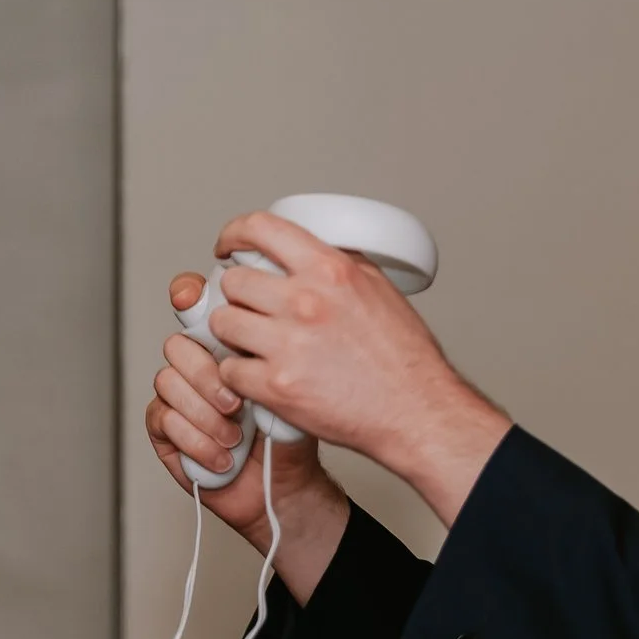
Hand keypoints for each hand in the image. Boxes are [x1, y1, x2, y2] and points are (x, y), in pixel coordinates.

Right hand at [147, 272, 350, 600]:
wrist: (288, 486)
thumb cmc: (295, 431)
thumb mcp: (299, 380)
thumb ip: (276, 346)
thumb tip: (262, 319)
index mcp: (230, 341)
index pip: (199, 302)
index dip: (191, 295)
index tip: (194, 298)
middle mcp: (201, 363)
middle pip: (179, 343)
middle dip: (207, 373)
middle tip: (236, 401)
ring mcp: (180, 394)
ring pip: (169, 380)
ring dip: (206, 413)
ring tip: (237, 435)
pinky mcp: (166, 429)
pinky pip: (164, 419)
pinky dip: (198, 441)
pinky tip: (224, 456)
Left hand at [207, 212, 511, 525]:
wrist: (415, 409)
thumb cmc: (403, 357)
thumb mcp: (377, 287)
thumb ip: (338, 262)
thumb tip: (307, 248)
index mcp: (330, 270)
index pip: (261, 230)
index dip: (235, 234)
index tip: (229, 246)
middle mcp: (306, 301)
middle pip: (234, 282)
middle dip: (240, 296)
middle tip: (252, 309)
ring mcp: (288, 345)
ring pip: (224, 323)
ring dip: (234, 333)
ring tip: (255, 343)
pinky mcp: (277, 386)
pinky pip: (230, 369)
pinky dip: (239, 374)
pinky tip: (259, 374)